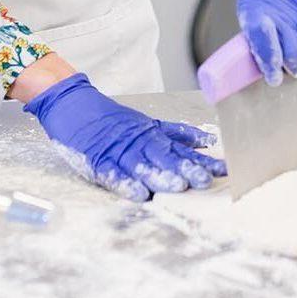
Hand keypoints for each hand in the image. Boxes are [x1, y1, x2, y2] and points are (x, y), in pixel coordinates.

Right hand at [24, 73, 225, 201]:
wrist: (72, 104)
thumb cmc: (111, 118)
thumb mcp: (147, 122)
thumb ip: (175, 133)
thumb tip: (206, 141)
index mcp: (151, 135)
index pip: (182, 150)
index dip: (202, 162)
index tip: (224, 171)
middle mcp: (138, 142)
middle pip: (165, 157)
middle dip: (185, 169)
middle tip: (203, 181)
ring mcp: (118, 151)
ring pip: (141, 165)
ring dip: (159, 176)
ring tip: (177, 186)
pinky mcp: (98, 160)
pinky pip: (113, 173)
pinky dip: (124, 182)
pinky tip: (138, 193)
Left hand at [236, 0, 296, 85]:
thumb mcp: (255, 2)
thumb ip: (254, 31)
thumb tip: (255, 65)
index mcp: (259, 7)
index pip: (262, 42)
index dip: (269, 64)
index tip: (273, 78)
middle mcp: (285, 7)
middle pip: (293, 54)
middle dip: (295, 67)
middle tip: (295, 68)